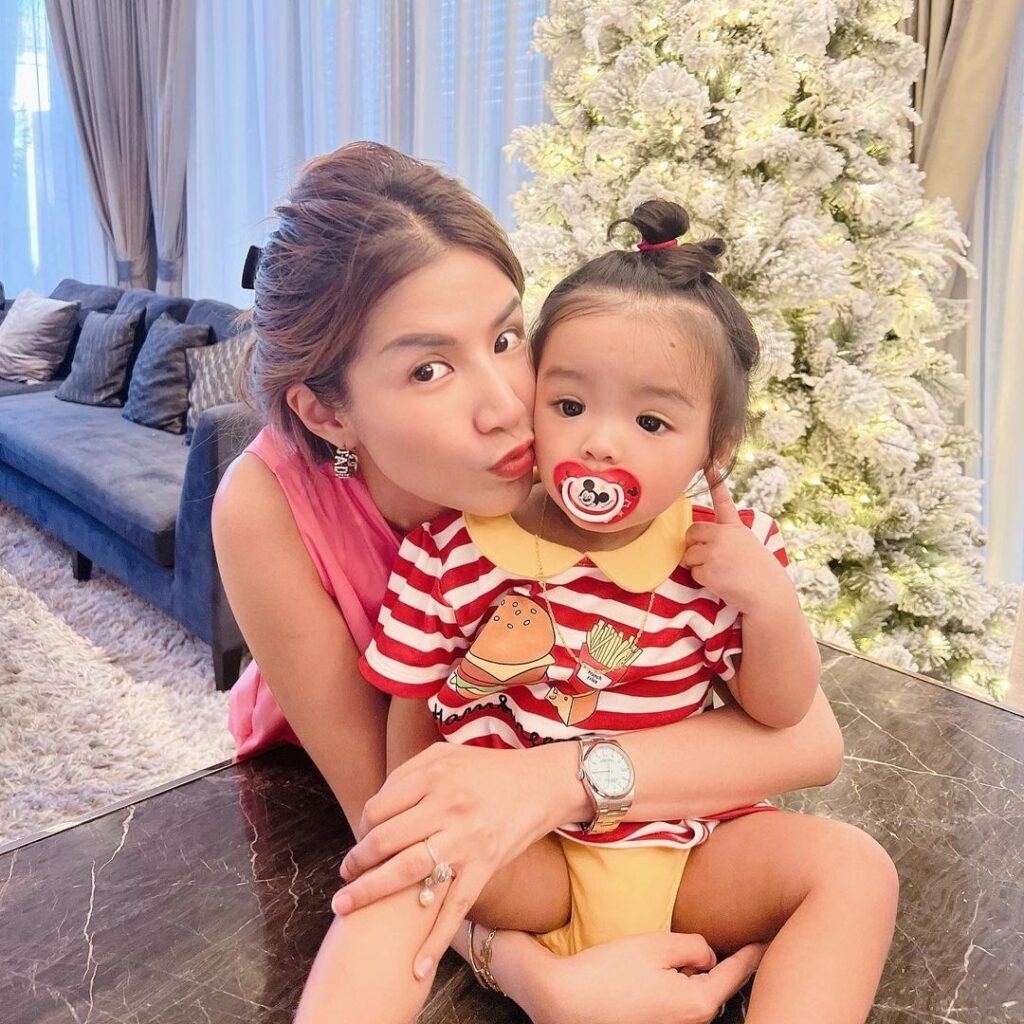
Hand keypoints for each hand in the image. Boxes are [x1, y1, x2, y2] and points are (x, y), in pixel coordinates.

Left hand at [331, 741, 564, 975]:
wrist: (542, 783)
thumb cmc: (490, 770)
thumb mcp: (448, 755)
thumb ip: (410, 773)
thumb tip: (375, 806)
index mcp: (434, 776)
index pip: (378, 808)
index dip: (361, 828)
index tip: (360, 841)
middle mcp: (446, 807)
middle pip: (384, 840)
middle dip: (355, 863)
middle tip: (344, 876)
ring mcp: (466, 840)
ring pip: (406, 871)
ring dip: (370, 892)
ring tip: (346, 904)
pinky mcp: (485, 866)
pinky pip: (454, 907)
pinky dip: (434, 940)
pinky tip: (417, 966)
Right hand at [524, 932, 766, 1023]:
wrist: (564, 1002)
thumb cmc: (609, 972)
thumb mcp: (657, 945)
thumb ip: (694, 947)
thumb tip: (709, 956)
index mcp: (698, 1003)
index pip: (736, 974)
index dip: (753, 954)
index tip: (768, 941)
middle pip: (715, 987)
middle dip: (718, 965)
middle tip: (718, 938)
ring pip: (695, 996)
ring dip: (692, 976)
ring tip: (671, 956)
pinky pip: (676, 1005)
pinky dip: (675, 988)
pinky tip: (650, 974)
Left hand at [682, 476, 789, 613]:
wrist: (768, 595)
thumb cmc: (758, 573)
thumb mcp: (747, 546)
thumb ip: (725, 538)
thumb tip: (698, 540)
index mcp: (735, 528)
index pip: (723, 501)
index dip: (715, 483)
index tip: (709, 465)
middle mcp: (724, 535)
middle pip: (691, 532)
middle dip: (693, 545)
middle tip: (710, 558)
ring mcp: (715, 551)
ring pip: (688, 554)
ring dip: (698, 565)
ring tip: (721, 571)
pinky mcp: (709, 569)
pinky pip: (693, 572)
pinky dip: (702, 579)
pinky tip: (721, 581)